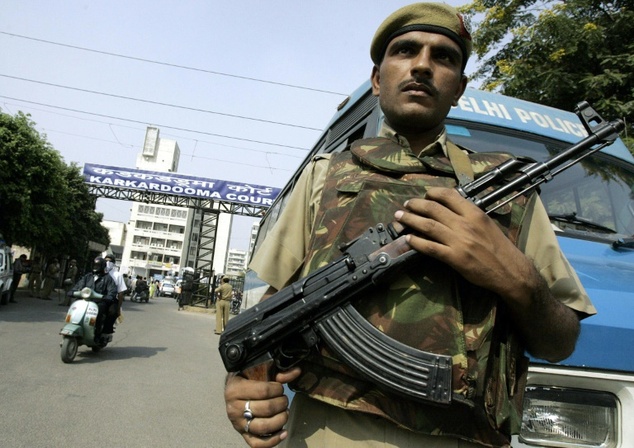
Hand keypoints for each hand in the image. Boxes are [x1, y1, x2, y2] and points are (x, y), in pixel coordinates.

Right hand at [224, 367, 300, 447]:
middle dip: (281, 403)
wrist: (231, 391)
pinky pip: (257, 444)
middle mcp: (233, 408)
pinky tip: (284, 432)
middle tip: (284, 400)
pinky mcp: (243, 434)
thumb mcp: (257, 371)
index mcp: (235, 390)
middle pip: (266, 409)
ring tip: (285, 412)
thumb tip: (297, 371)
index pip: (263, 391)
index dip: (277, 389)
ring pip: (263, 427)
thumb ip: (277, 373)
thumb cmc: (246, 379)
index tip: (280, 388)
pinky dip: (273, 440)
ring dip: (280, 420)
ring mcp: (238, 424)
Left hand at [394, 187, 532, 301]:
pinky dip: (417, 241)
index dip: (432, 193)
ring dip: (410, 220)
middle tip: (406, 205)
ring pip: (428, 226)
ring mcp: (459, 241)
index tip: (424, 195)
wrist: (509, 270)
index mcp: (474, 213)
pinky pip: (430, 247)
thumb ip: (468, 214)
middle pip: (433, 208)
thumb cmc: (498, 246)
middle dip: (415, 204)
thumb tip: (449, 206)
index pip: (448, 195)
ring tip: (399, 217)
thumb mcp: (486, 223)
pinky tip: (408, 238)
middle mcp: (465, 224)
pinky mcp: (455, 258)